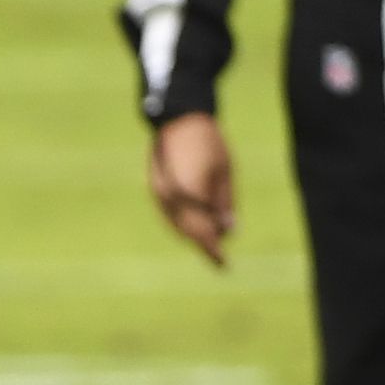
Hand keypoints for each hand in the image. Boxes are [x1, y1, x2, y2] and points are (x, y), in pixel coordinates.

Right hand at [148, 111, 233, 266]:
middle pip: (187, 231)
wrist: (179, 119)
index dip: (213, 250)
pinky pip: (169, 213)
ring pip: (176, 224)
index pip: (203, 232)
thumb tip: (229, 230)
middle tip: (218, 256)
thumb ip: (225, 203)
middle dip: (203, 243)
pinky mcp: (156, 188)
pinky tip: (193, 222)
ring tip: (209, 239)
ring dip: (192, 234)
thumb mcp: (225, 173)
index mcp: (191, 195)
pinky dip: (181, 222)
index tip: (224, 265)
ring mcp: (159, 193)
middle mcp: (171, 197)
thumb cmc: (210, 143)